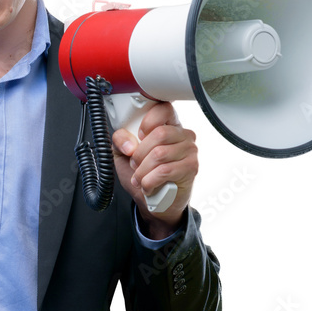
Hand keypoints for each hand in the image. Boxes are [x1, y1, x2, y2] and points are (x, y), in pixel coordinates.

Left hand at [112, 101, 197, 235]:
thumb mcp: (123, 154)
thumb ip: (120, 141)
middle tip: (135, 164)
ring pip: (160, 154)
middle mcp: (182, 134)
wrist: (155, 202)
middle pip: (159, 134)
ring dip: (142, 171)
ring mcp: (190, 150)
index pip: (163, 109)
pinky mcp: (191, 168)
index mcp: (167, 125)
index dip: (147, 122)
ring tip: (140, 177)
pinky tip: (148, 186)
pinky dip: (149, 181)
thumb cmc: (143, 174)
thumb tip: (128, 144)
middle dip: (139, 154)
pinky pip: (165, 171)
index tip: (138, 136)